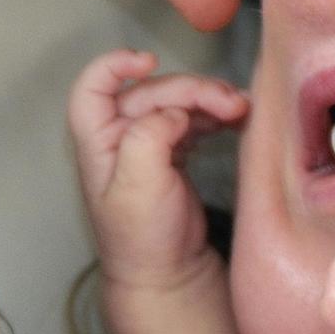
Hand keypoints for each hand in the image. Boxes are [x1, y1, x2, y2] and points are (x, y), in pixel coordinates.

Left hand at [69, 48, 248, 294]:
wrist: (166, 273)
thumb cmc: (142, 237)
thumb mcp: (137, 186)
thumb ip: (148, 139)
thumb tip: (172, 112)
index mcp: (98, 141)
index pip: (93, 87)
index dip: (115, 65)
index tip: (148, 61)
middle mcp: (118, 137)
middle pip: (152, 91)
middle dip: (192, 91)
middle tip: (231, 103)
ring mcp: (147, 143)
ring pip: (177, 103)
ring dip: (210, 101)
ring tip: (241, 111)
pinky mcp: (173, 153)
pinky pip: (193, 120)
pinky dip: (214, 115)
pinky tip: (236, 120)